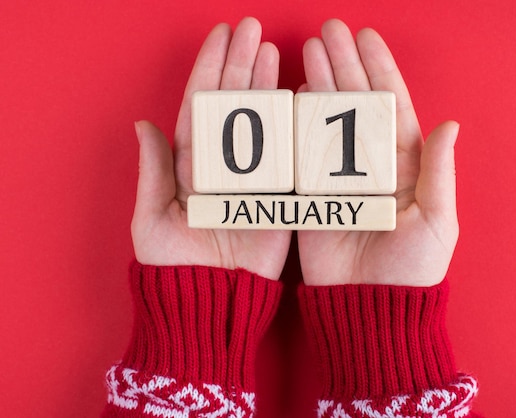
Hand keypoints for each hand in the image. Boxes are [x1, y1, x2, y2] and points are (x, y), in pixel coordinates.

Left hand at [131, 17, 290, 279]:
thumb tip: (143, 124)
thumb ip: (155, 172)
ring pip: (260, 122)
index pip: (200, 106)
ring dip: (264, 85)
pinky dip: (292, 126)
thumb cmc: (174, 265)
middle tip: (251, 28)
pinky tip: (295, 95)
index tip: (221, 37)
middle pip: (232, 105)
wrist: (211, 300)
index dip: (210, 70)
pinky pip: (287, 155)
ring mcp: (253, 176)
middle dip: (240, 65)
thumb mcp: (153, 219)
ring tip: (271, 51)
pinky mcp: (278, 195)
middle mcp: (222, 164)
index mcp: (189, 165)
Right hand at [297, 19, 458, 286]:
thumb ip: (438, 171)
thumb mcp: (436, 220)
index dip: (380, 70)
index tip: (367, 37)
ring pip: (329, 119)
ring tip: (312, 49)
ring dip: (322, 83)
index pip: (392, 106)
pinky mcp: (313, 193)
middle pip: (357, 104)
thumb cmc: (412, 270)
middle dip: (345, 65)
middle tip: (330, 30)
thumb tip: (449, 124)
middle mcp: (372, 164)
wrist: (369, 307)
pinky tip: (298, 93)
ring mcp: (340, 175)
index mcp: (406, 166)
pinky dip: (300, 122)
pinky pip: (304, 150)